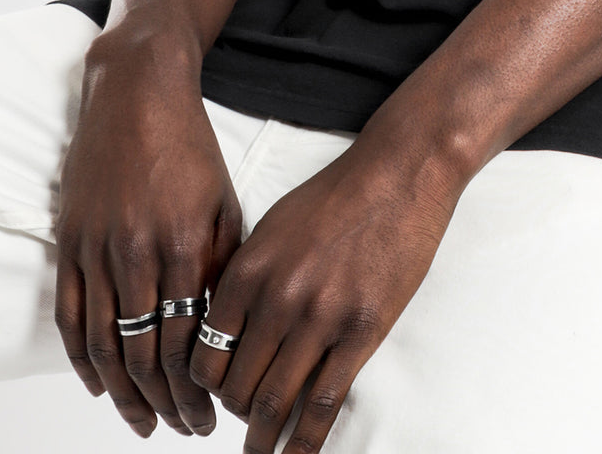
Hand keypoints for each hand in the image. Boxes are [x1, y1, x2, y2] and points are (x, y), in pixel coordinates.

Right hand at [53, 27, 242, 438]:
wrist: (137, 92)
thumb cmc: (188, 145)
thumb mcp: (225, 201)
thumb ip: (223, 266)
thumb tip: (223, 329)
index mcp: (185, 245)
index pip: (187, 343)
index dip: (196, 389)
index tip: (209, 416)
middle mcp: (138, 253)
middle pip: (145, 354)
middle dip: (166, 403)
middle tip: (183, 429)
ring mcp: (97, 248)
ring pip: (105, 345)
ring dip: (124, 394)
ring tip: (144, 423)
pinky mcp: (70, 239)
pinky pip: (69, 314)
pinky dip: (81, 358)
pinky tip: (98, 386)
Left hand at [186, 136, 460, 452]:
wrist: (397, 175)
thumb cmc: (336, 195)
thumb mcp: (272, 226)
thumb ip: (246, 276)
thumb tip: (227, 327)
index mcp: (247, 270)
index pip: (204, 352)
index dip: (204, 385)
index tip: (212, 396)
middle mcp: (276, 298)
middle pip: (235, 385)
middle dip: (233, 415)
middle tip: (241, 424)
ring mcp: (319, 318)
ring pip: (273, 403)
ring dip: (262, 440)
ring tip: (260, 453)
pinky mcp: (361, 332)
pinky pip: (323, 403)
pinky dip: (305, 442)